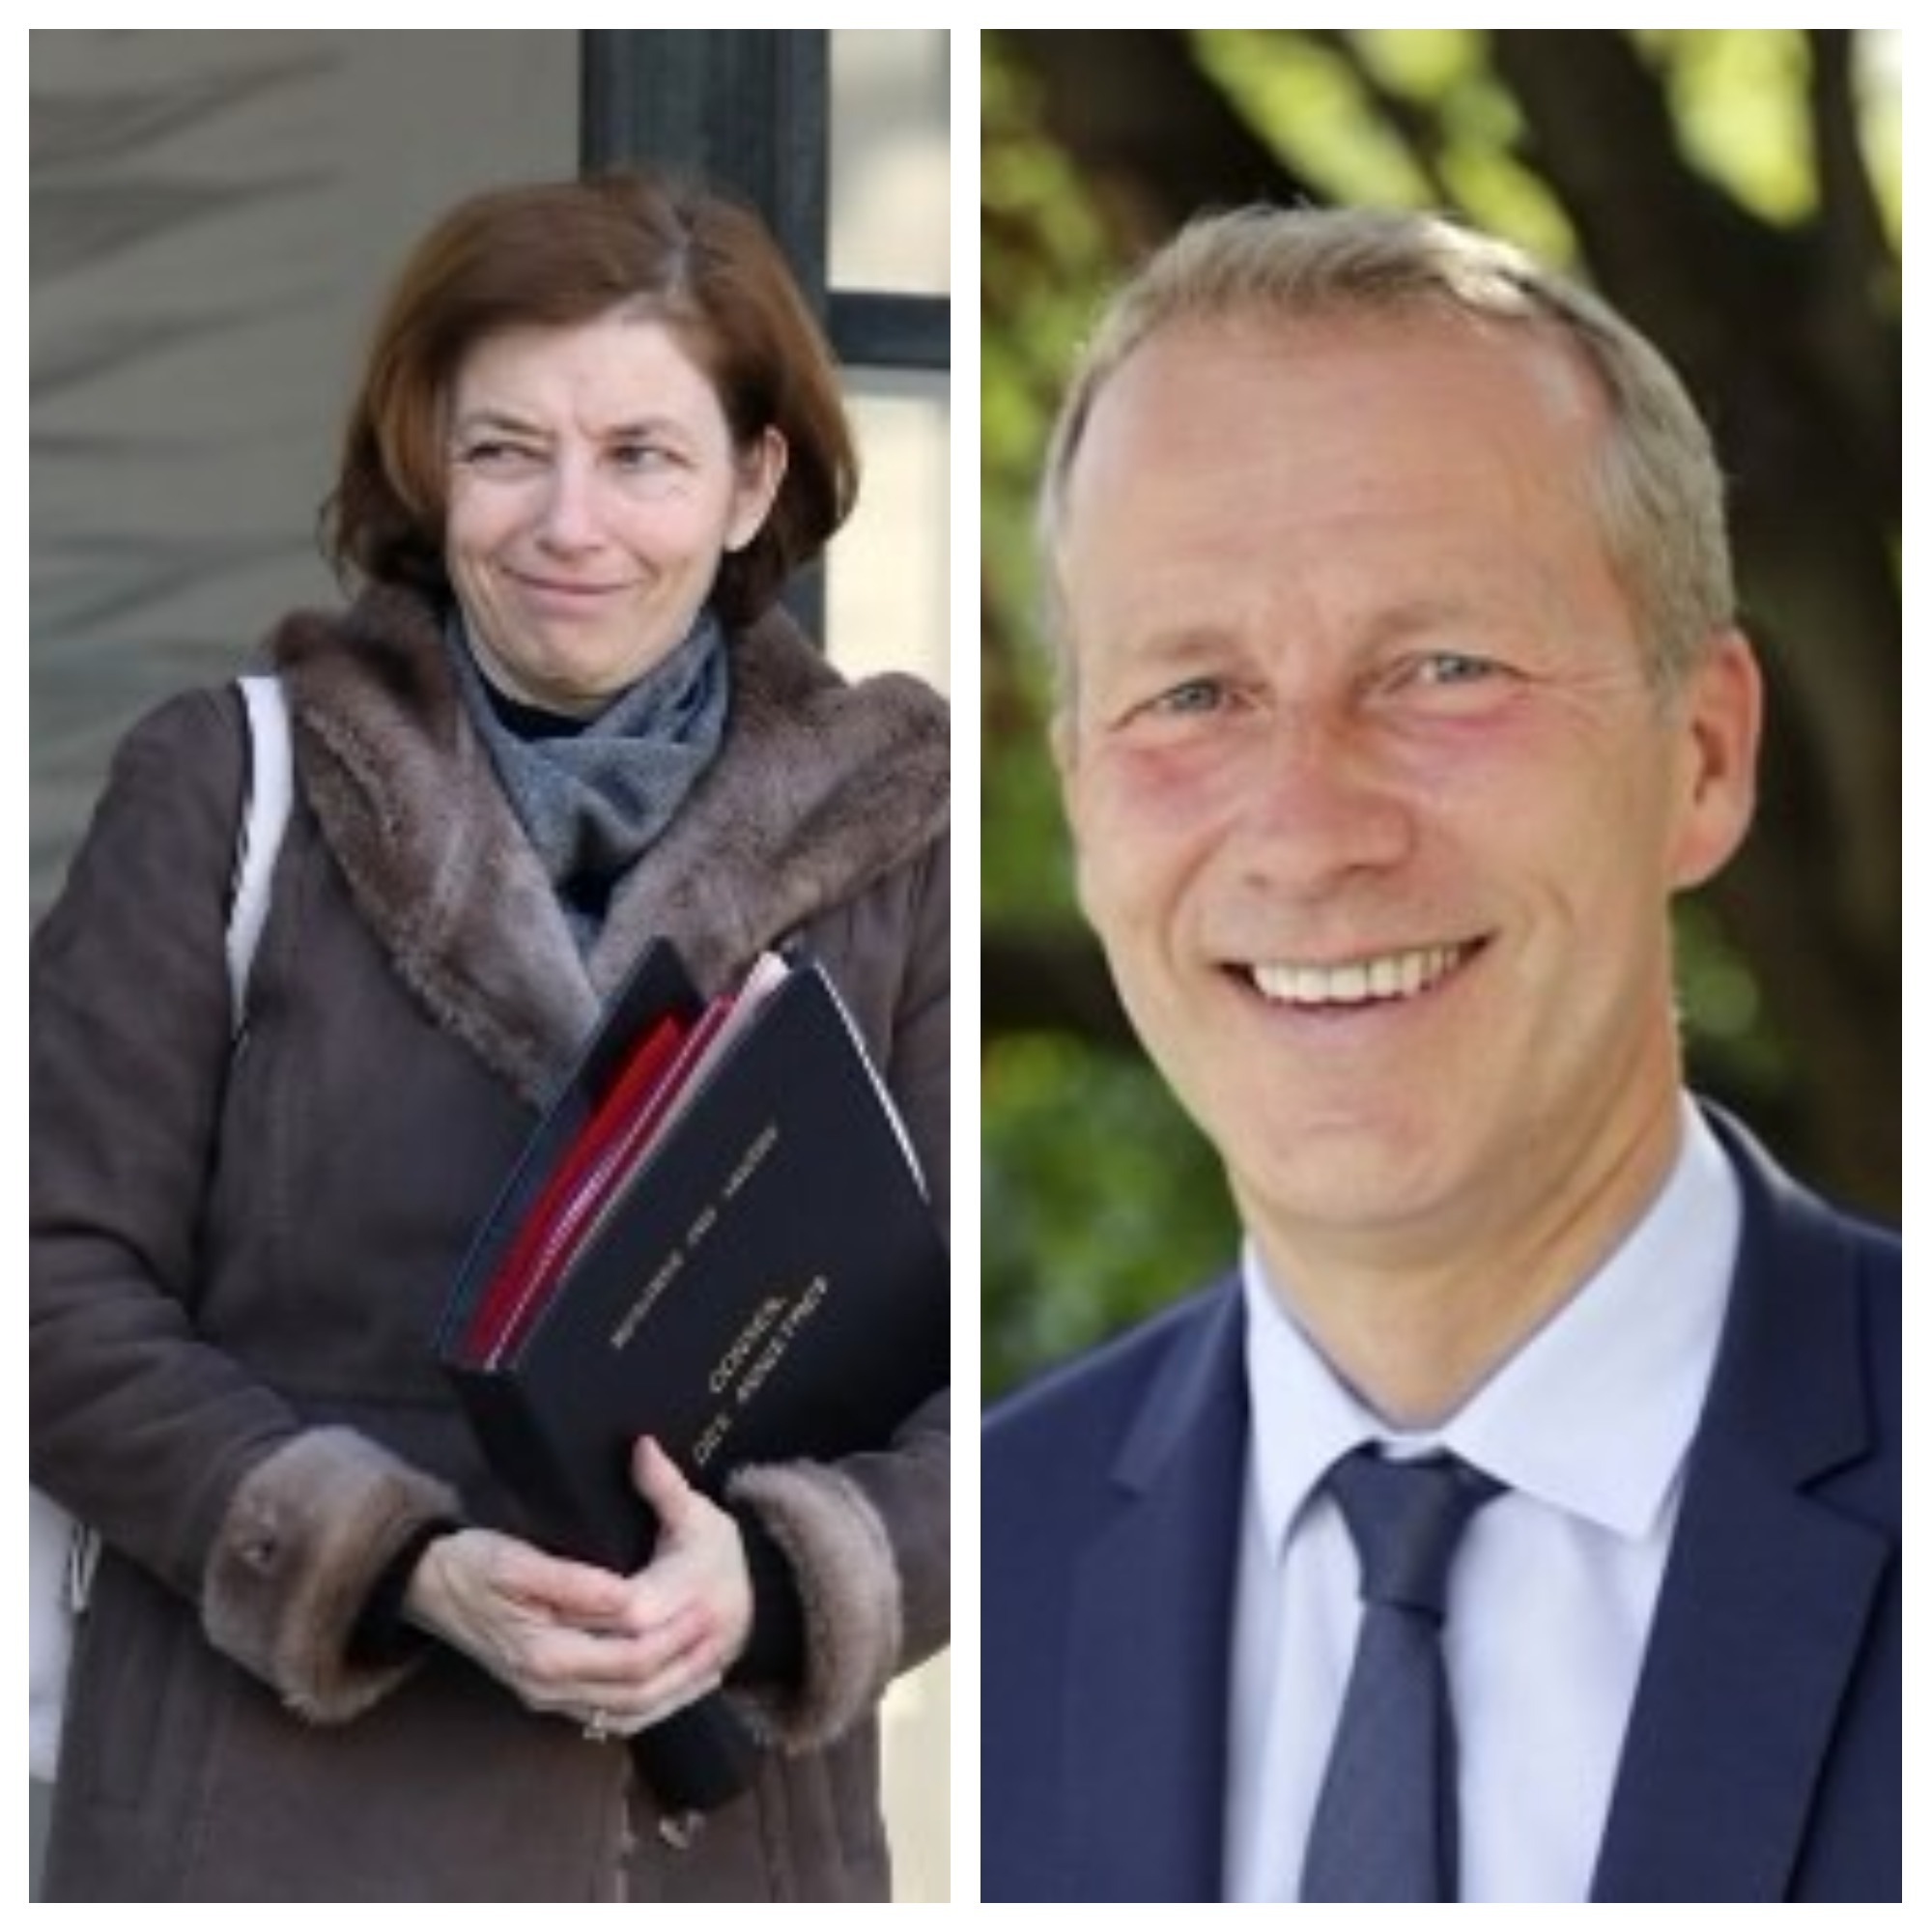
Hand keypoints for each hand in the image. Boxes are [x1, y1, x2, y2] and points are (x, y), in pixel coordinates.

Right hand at [404, 1438, 751, 1735]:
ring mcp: (546, 1697)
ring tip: (713, 1659)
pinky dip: (649, 1704)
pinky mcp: (547, 1694)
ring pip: (627, 1711)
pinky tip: (676, 1684)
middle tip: (721, 1627)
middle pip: (635, 1689)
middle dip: (684, 1660)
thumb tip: (627, 1596)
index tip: (708, 1604)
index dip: (674, 1633)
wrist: (426, 1587)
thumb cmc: (471, 1564)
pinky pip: (608, 1714)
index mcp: (543, 1654)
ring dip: (674, 1688)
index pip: (629, 1655)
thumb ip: (574, 1583)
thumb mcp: (516, 1560)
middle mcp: (546, 1688)